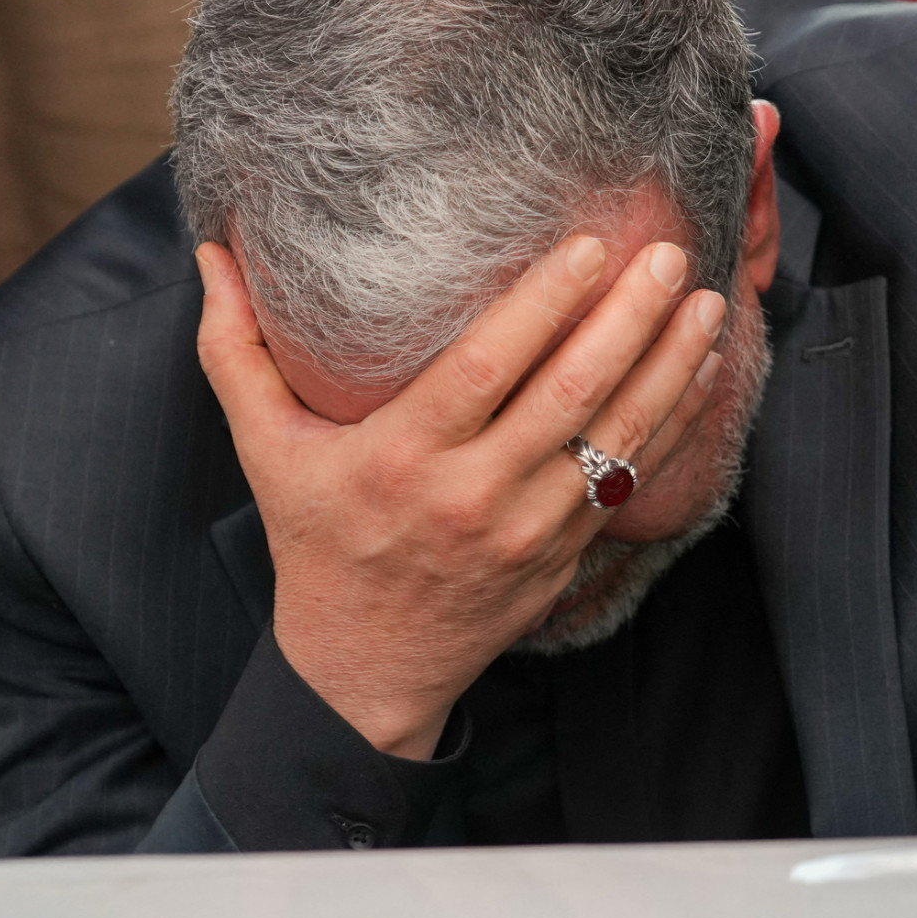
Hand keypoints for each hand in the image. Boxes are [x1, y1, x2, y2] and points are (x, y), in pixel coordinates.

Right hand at [196, 236, 728, 758]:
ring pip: (616, 438)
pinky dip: (671, 423)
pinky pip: (629, 480)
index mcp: (402, 459)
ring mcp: (526, 532)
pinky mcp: (561, 557)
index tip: (590, 247)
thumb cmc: (316, 544)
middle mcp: (471, 495)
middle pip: (570, 394)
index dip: (546, 304)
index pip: (489, 367)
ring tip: (706, 303)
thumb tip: (210, 252)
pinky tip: (699, 371)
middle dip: (630, 319)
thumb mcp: (266, 449)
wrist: (363, 670)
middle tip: (671, 254)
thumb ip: (236, 349)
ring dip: (670, 366)